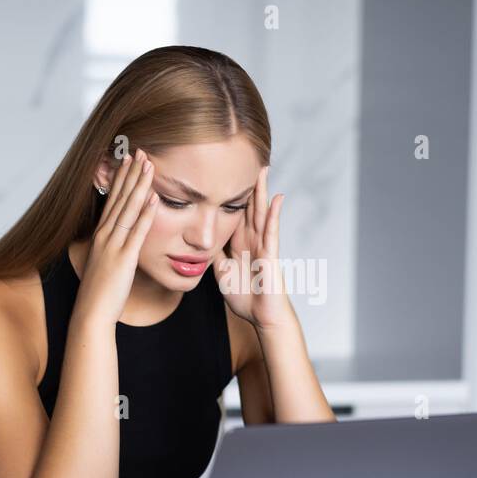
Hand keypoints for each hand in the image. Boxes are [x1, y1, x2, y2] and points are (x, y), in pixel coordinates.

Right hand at [72, 149, 158, 329]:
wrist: (91, 312)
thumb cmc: (100, 291)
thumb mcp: (106, 262)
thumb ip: (113, 247)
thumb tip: (120, 239)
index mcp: (102, 235)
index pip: (112, 200)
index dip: (121, 178)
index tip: (128, 160)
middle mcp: (105, 235)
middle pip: (119, 197)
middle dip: (130, 173)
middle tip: (140, 150)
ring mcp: (113, 245)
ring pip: (128, 209)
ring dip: (139, 185)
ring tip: (149, 164)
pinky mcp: (123, 258)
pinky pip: (136, 232)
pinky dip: (145, 214)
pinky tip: (154, 198)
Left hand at [213, 163, 292, 329]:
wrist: (261, 316)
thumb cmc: (245, 297)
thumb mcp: (220, 272)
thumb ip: (213, 255)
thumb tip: (199, 242)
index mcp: (238, 243)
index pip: (231, 213)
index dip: (226, 195)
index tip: (219, 175)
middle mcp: (251, 240)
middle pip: (247, 206)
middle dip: (245, 185)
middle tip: (244, 161)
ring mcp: (262, 244)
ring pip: (260, 212)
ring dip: (261, 191)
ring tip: (262, 169)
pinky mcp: (271, 253)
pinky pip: (272, 230)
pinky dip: (275, 214)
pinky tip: (277, 198)